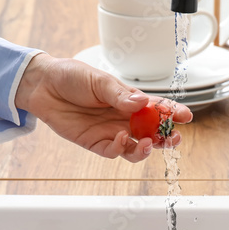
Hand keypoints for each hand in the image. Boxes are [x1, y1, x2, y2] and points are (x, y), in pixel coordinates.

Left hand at [14, 53, 191, 161]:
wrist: (43, 86)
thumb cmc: (71, 77)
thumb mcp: (98, 80)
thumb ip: (120, 95)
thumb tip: (141, 103)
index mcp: (129, 100)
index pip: (156, 108)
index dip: (172, 113)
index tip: (185, 116)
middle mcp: (123, 118)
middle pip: (151, 133)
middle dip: (164, 137)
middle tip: (173, 138)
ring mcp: (110, 132)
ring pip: (135, 148)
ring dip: (146, 149)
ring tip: (147, 143)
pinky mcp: (95, 143)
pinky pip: (113, 152)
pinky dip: (120, 148)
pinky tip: (120, 138)